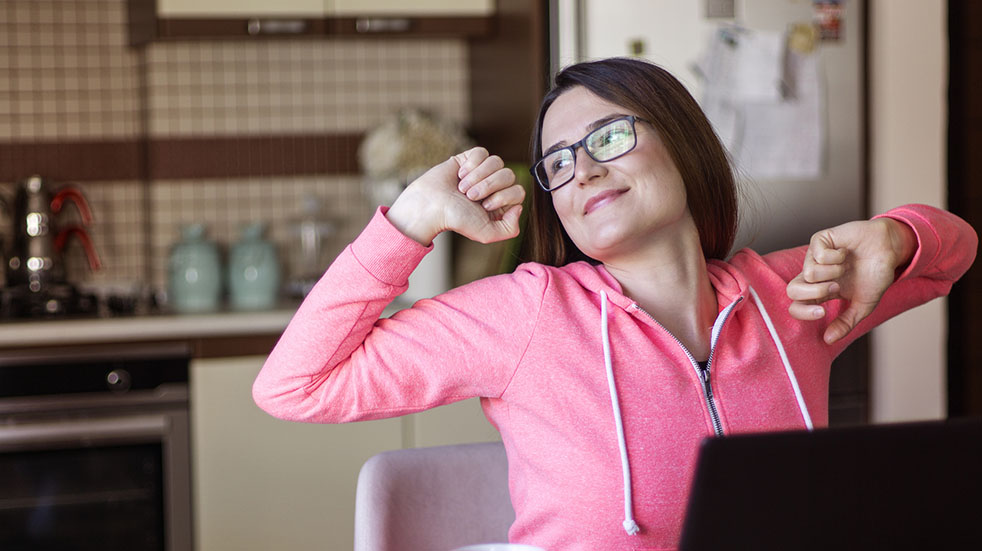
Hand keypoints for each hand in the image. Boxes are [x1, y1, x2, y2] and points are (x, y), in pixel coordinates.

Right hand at [385, 147, 524, 244]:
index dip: (503, 197)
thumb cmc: (456, 220)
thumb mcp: (487, 233)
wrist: (431, 205)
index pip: (518, 192)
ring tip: (463, 187)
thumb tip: (519, 207)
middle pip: (508, 175)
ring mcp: (483, 171)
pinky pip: (482, 152)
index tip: (484, 206)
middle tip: (470, 197)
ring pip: (497, 162)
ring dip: (478, 176)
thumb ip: (510, 229)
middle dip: (488, 186)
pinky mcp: (470, 159)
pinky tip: (460, 175)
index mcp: (501, 203)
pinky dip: (471, 164)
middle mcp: (494, 186)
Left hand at [786, 218, 916, 343]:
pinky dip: (837, 257)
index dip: (803, 312)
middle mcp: (813, 275)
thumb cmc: (875, 275)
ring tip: (846, 267)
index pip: (796, 306)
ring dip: (833, 273)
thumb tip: (828, 340)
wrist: (890, 249)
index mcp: (819, 292)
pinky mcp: (820, 240)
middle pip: (792, 289)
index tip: (822, 313)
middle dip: (815, 292)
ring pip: (809, 272)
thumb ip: (846, 322)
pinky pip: (819, 254)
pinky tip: (845, 252)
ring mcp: (814, 257)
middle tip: (835, 288)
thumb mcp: (863, 304)